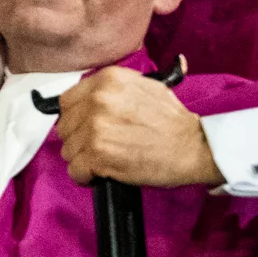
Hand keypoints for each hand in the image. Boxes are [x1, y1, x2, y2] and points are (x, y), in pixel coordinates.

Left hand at [56, 67, 220, 187]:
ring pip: (68, 150)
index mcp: (107, 80)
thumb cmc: (171, 121)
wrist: (192, 146)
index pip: (67, 101)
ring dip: (83, 159)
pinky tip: (101, 174)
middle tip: (99, 147)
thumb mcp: (144, 86)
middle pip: (65, 128)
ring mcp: (96, 128)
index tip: (85, 128)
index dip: (75, 118)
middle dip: (79, 140)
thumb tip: (85, 98)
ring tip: (105, 160)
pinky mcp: (98, 154)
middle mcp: (98, 100)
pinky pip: (75, 171)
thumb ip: (111, 89)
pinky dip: (86, 177)